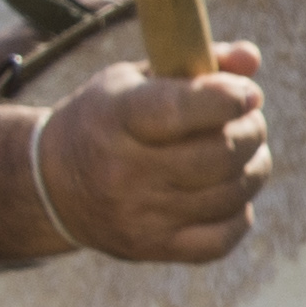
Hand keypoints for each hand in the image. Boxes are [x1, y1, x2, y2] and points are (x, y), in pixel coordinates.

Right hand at [34, 49, 266, 263]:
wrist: (51, 185)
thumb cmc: (107, 118)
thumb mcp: (136, 79)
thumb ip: (195, 63)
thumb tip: (251, 58)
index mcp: (117, 117)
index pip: (179, 110)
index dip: (227, 99)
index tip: (248, 93)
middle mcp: (125, 172)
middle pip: (218, 155)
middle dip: (251, 131)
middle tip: (250, 120)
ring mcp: (140, 216)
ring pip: (229, 195)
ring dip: (253, 167)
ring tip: (246, 151)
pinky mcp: (152, 248)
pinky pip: (220, 239)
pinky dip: (240, 214)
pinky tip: (231, 193)